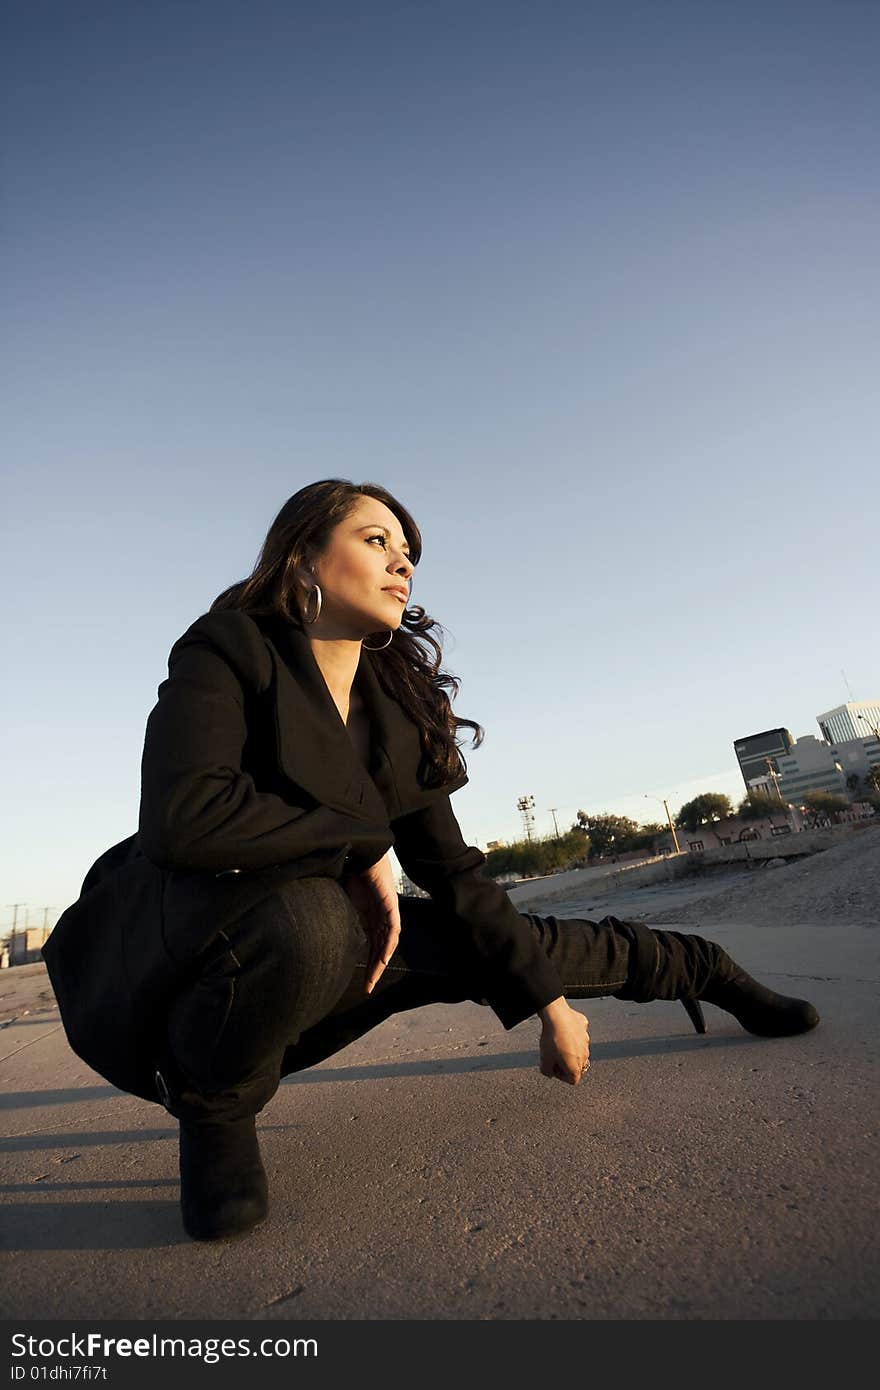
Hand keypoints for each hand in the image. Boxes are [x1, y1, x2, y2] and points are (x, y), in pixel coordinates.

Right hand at [342, 852, 401, 993]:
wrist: (362, 853)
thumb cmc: (351, 871)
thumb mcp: (341, 898)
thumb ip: (335, 912)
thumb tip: (311, 922)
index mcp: (371, 916)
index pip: (372, 944)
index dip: (368, 962)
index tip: (362, 981)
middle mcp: (381, 917)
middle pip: (380, 948)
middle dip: (374, 969)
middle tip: (368, 988)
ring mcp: (387, 912)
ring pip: (387, 943)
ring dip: (381, 962)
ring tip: (373, 979)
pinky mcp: (390, 906)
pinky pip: (392, 930)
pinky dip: (387, 945)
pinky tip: (383, 958)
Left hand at [537, 997, 590, 1085]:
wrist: (557, 1015)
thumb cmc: (552, 1038)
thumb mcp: (544, 1059)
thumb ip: (547, 1071)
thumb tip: (549, 1073)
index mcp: (576, 1065)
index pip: (573, 1080)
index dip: (562, 1077)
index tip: (554, 1068)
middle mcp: (584, 1054)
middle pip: (577, 1065)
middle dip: (566, 1064)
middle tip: (555, 1057)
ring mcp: (586, 1040)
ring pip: (579, 1050)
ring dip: (570, 1049)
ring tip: (557, 1042)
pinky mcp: (584, 1028)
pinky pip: (579, 1034)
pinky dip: (572, 1035)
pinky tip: (562, 1030)